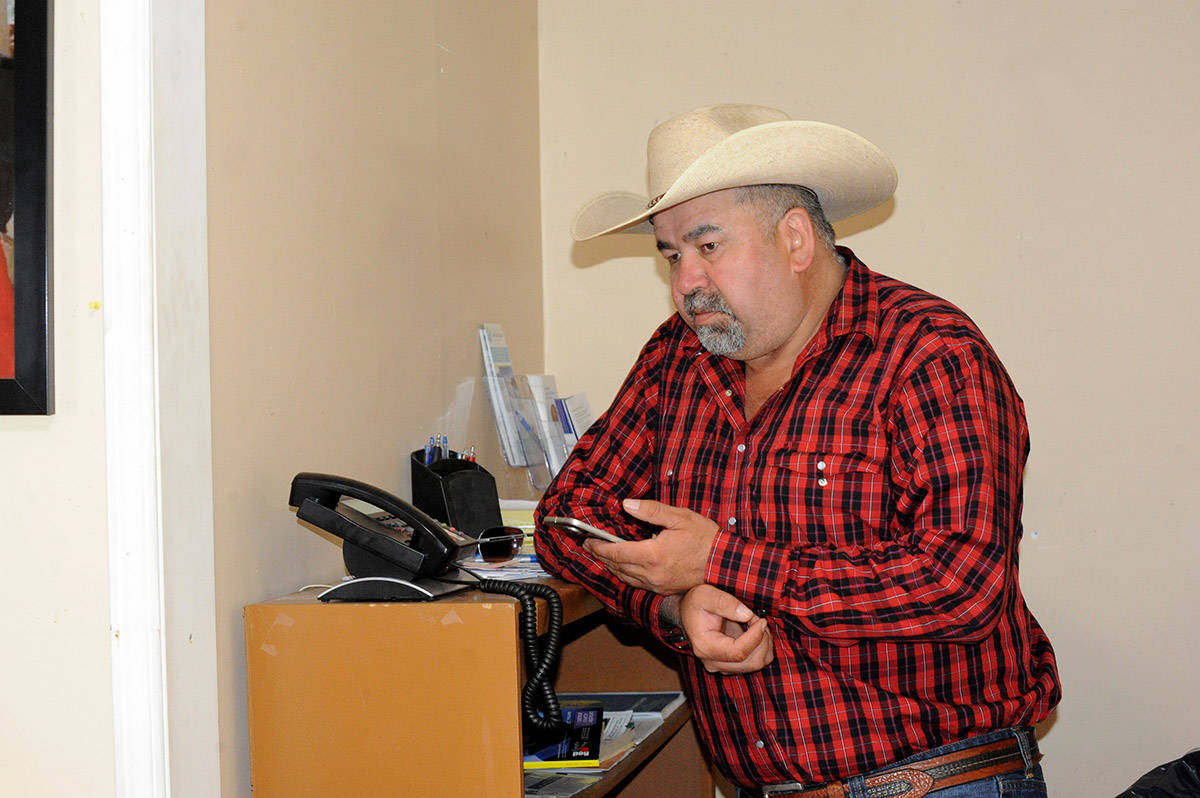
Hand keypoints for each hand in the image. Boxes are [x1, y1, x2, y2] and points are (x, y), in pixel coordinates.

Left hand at [583, 498, 717, 594]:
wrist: (724, 563)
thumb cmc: (705, 539)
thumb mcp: (679, 517)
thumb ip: (651, 511)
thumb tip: (628, 504)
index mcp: (653, 555)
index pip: (616, 552)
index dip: (599, 547)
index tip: (588, 540)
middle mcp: (652, 574)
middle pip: (617, 567)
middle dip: (601, 556)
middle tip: (591, 546)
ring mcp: (658, 584)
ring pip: (625, 578)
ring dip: (612, 567)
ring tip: (603, 556)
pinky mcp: (664, 590)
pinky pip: (637, 584)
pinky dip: (626, 575)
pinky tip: (624, 567)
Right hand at [679, 584, 773, 673]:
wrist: (688, 613)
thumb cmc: (696, 603)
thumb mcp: (705, 595)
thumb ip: (725, 602)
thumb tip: (747, 615)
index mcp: (705, 646)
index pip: (738, 652)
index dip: (755, 637)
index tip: (761, 620)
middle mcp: (712, 661)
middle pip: (751, 662)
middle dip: (762, 640)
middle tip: (757, 619)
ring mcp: (722, 666)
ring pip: (756, 664)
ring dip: (764, 643)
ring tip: (755, 623)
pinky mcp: (730, 665)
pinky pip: (756, 662)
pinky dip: (762, 648)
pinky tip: (755, 632)